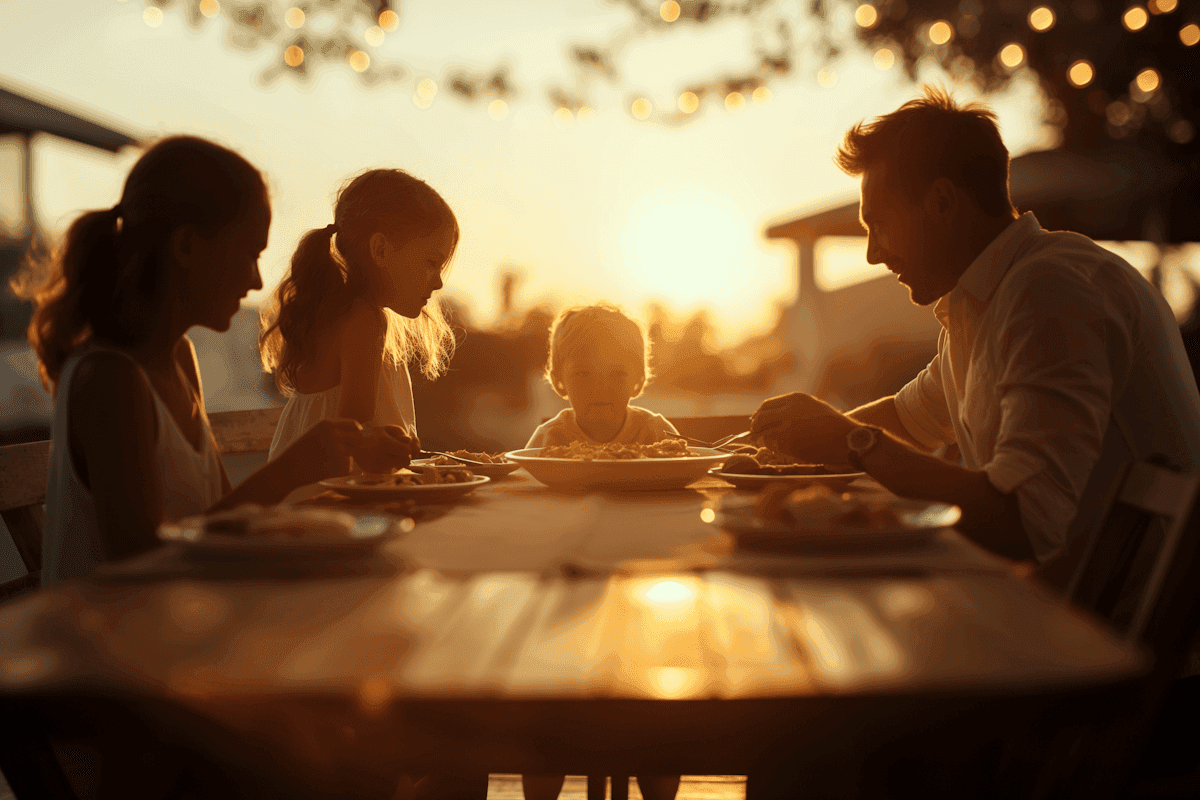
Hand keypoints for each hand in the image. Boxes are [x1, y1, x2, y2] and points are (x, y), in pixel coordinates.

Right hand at [278, 419, 419, 483]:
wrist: (286, 470)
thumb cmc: (299, 452)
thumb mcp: (314, 433)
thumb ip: (333, 430)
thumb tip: (357, 431)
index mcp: (328, 424)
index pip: (354, 425)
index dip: (356, 433)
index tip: (353, 440)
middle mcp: (335, 435)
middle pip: (359, 439)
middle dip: (355, 446)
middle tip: (344, 454)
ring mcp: (338, 450)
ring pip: (353, 455)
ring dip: (345, 460)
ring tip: (327, 464)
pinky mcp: (339, 466)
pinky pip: (348, 468)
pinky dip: (340, 472)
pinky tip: (325, 472)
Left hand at [749, 392, 856, 463]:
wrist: (848, 439)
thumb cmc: (835, 426)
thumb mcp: (815, 408)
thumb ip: (795, 410)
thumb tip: (774, 417)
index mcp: (795, 399)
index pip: (767, 406)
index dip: (760, 415)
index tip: (756, 422)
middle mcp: (789, 409)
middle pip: (761, 418)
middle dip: (756, 427)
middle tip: (754, 435)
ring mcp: (787, 425)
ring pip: (764, 432)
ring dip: (764, 439)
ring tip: (769, 444)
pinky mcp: (788, 441)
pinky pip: (773, 445)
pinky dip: (773, 448)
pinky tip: (780, 450)